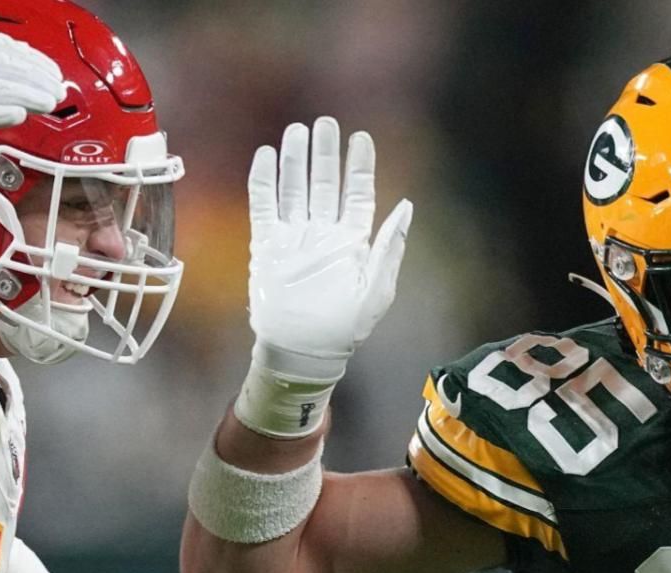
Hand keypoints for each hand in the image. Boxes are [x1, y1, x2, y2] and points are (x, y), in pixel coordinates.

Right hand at [235, 117, 412, 436]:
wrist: (304, 351)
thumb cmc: (345, 327)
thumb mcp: (377, 288)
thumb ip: (390, 245)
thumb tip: (407, 206)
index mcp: (353, 241)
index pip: (358, 194)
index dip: (359, 166)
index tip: (360, 138)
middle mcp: (323, 234)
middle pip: (324, 184)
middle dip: (325, 153)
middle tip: (325, 123)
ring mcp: (294, 238)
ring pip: (294, 189)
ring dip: (296, 160)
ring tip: (296, 130)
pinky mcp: (268, 246)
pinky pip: (263, 207)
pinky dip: (263, 182)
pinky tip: (265, 156)